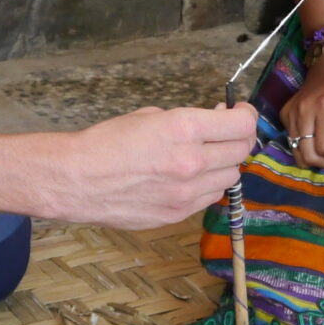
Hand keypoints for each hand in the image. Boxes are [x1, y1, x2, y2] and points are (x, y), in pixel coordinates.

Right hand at [39, 104, 254, 227]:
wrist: (77, 180)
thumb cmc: (106, 142)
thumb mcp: (149, 116)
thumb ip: (187, 121)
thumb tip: (212, 122)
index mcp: (183, 128)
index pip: (242, 124)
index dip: (246, 114)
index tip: (240, 111)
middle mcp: (192, 161)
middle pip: (241, 150)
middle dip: (238, 137)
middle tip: (226, 131)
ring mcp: (187, 192)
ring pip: (231, 176)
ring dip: (225, 163)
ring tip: (206, 155)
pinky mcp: (178, 213)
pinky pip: (210, 197)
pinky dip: (208, 185)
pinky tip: (191, 176)